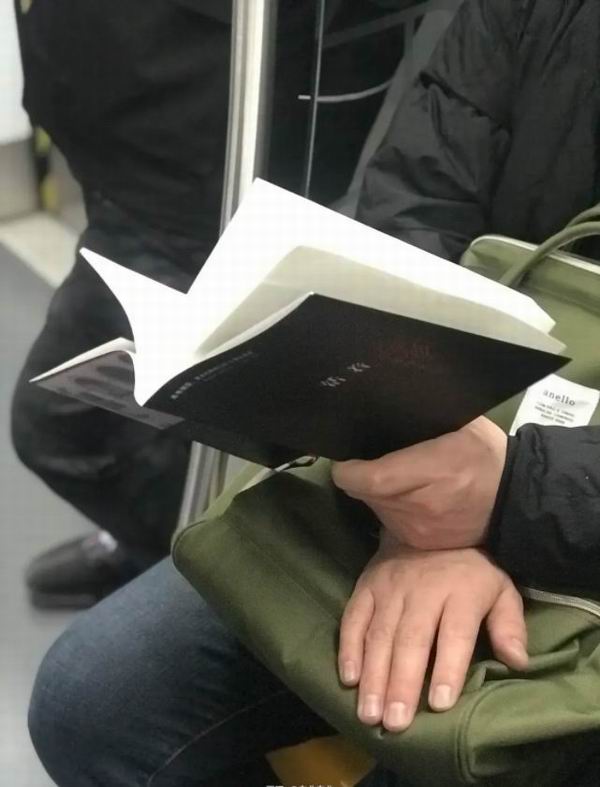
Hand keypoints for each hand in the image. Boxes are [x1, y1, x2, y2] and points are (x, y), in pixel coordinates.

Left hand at [332, 417, 506, 549]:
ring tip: (389, 473)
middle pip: (365, 493)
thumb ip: (421, 419)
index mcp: (430, 471)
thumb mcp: (461, 421)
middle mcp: (417, 507)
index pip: (369, 479)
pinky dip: (388, 507)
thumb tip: (385, 406)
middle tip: (367, 458)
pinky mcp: (418, 542)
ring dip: (373, 492)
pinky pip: (388, 521)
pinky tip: (404, 493)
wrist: (516, 502)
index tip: (344, 458)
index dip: (348, 469)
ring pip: (373, 507)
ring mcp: (416, 530)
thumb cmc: (485, 454)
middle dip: (359, 476)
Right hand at [338, 534, 527, 731]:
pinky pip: (353, 618)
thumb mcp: (501, 589)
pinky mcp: (366, 586)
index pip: (454, 633)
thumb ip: (509, 624)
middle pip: (411, 639)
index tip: (439, 703)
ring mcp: (389, 588)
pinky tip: (348, 679)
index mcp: (460, 592)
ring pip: (379, 634)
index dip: (447, 668)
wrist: (431, 524)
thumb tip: (518, 661)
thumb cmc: (470, 569)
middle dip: (401, 682)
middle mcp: (421, 590)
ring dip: (373, 675)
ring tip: (369, 714)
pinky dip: (348, 648)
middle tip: (395, 722)